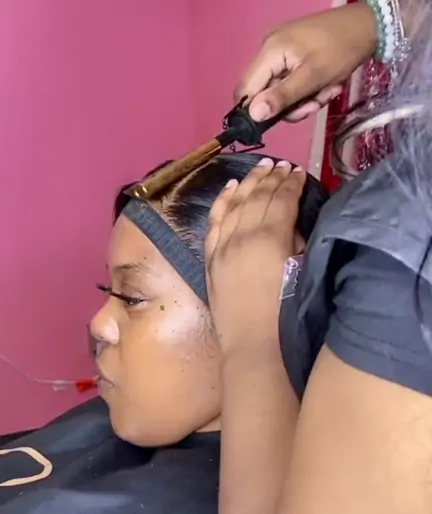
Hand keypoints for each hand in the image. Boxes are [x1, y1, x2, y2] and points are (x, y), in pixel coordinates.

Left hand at [206, 159, 305, 358]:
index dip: (292, 183)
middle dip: (272, 177)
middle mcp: (243, 237)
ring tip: (260, 168)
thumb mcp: (302, 273)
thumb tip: (296, 221)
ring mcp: (223, 247)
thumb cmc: (285, 317)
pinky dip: (222, 202)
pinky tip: (229, 189)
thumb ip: (299, 241)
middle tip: (283, 165)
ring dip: (248, 183)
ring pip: (235, 205)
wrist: (254, 348)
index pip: (282, 199)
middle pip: (258, 197)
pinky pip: (214, 222)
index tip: (300, 171)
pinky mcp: (211, 260)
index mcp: (271, 239)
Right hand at [236, 3, 376, 122]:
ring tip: (325, 92)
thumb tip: (253, 115)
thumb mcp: (314, 77)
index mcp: (270, 51)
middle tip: (314, 105)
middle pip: (265, 92)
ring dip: (303, 99)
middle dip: (290, 105)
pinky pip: (292, 81)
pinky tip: (326, 84)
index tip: (278, 122)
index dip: (256, 111)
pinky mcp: (294, 54)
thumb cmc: (342, 49)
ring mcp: (282, 51)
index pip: (245, 89)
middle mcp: (269, 49)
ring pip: (281, 90)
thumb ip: (282, 97)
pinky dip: (309, 89)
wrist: (369, 25)